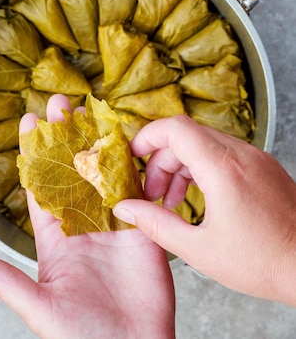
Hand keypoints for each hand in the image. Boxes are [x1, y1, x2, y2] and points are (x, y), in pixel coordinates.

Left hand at [0, 95, 175, 338]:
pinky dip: (133, 166)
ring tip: (90, 111)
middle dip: (65, 136)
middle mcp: (84, 226)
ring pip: (104, 173)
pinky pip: (137, 191)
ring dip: (98, 142)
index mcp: (56, 240)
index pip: (42, 186)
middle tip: (60, 103)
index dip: (36, 153)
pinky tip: (127, 141)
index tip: (30, 121)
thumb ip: (5, 280)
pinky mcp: (142, 230)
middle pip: (73, 170)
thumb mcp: (39, 307)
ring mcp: (114, 225)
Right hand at [113, 115, 295, 306]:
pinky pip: (224, 154)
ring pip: (204, 144)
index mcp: (222, 168)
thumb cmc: (263, 262)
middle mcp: (241, 154)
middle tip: (152, 195)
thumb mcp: (199, 249)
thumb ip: (156, 224)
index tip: (132, 158)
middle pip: (186, 136)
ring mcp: (256, 158)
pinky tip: (199, 199)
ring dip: (181, 166)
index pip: (175, 128)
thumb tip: (126, 209)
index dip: (147, 137)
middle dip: (161, 161)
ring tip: (172, 202)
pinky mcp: (264, 167)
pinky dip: (203, 169)